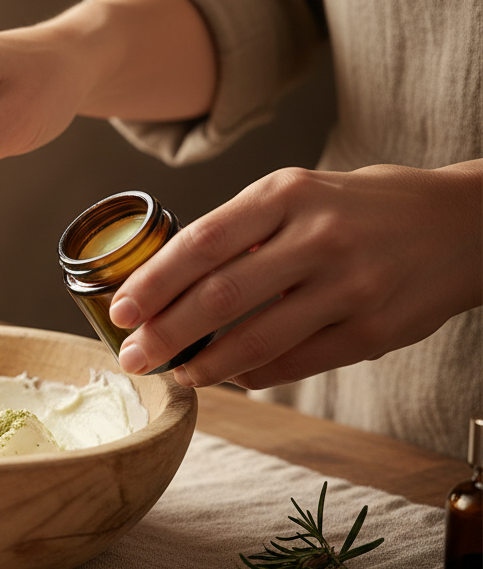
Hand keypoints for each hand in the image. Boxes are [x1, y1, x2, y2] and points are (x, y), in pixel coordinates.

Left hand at [109, 161, 482, 388]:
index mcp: (288, 194)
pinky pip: (295, 364)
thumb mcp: (300, 194)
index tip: (120, 311)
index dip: (153, 283)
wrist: (464, 225)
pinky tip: (229, 375)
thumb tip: (166, 281)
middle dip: (164, 334)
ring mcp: (349, 287)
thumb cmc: (361, 209)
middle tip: (133, 357)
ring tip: (176, 373)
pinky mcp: (373, 331)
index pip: (201, 242)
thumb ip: (242, 231)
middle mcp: (318, 237)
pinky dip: (253, 374)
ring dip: (204, 366)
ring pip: (256, 341)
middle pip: (220, 297)